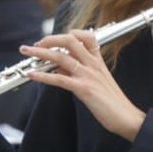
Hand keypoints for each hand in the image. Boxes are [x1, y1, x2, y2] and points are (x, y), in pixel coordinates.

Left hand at [22, 29, 145, 140]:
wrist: (126, 117)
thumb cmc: (113, 102)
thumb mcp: (96, 82)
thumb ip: (79, 72)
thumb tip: (59, 69)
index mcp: (98, 60)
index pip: (85, 36)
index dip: (67, 34)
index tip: (52, 40)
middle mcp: (93, 64)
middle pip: (69, 41)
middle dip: (49, 39)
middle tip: (35, 44)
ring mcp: (88, 75)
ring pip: (61, 57)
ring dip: (40, 52)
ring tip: (26, 51)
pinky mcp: (84, 89)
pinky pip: (59, 79)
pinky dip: (43, 76)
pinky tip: (32, 75)